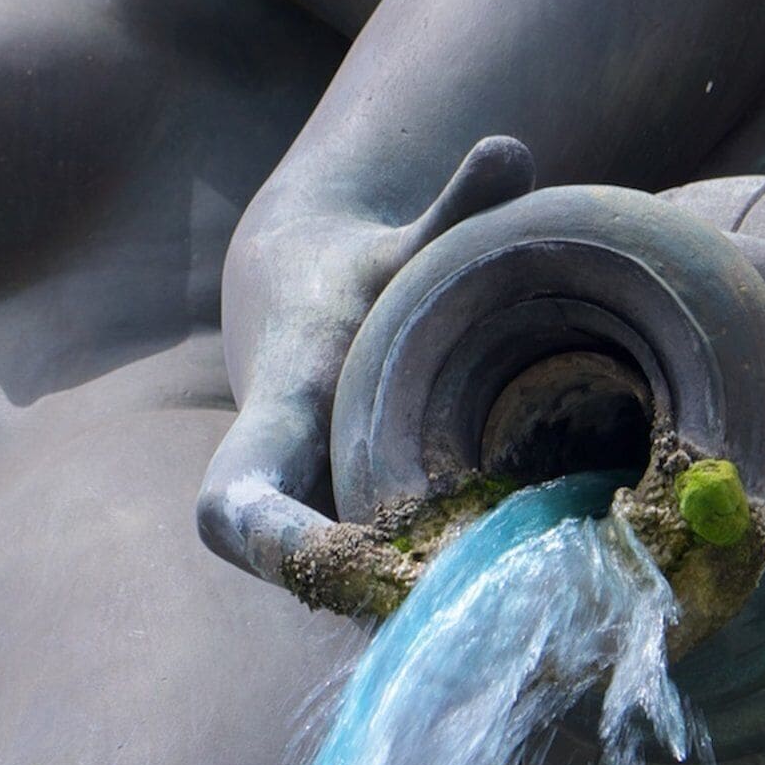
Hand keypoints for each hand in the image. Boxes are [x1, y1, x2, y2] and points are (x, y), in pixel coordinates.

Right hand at [198, 136, 538, 614]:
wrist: (297, 303)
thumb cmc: (355, 274)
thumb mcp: (404, 243)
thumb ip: (455, 208)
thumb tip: (512, 147)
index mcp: (277, 417)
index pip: (234, 506)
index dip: (273, 546)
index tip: (346, 565)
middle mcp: (279, 489)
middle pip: (307, 579)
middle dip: (386, 606)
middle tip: (490, 611)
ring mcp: (307, 527)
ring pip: (352, 599)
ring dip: (423, 617)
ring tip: (527, 613)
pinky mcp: (343, 545)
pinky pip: (382, 590)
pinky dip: (441, 604)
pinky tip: (530, 605)